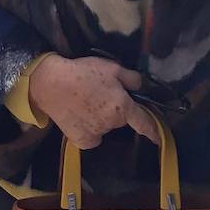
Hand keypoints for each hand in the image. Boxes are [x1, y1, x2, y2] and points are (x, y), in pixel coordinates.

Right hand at [27, 54, 159, 149]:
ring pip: (104, 127)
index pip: (144, 123)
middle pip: (119, 119)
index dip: (153, 131)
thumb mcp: (110, 67)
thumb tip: (141, 87)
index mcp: (122, 107)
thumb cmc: (82, 72)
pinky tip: (78, 114)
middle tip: (98, 95)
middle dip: (114, 109)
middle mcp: (112, 124)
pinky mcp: (82, 141)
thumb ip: (131, 78)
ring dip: (99, 118)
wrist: (50, 83)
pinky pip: (92, 136)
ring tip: (84, 102)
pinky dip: (88, 128)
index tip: (159, 139)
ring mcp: (97, 135)